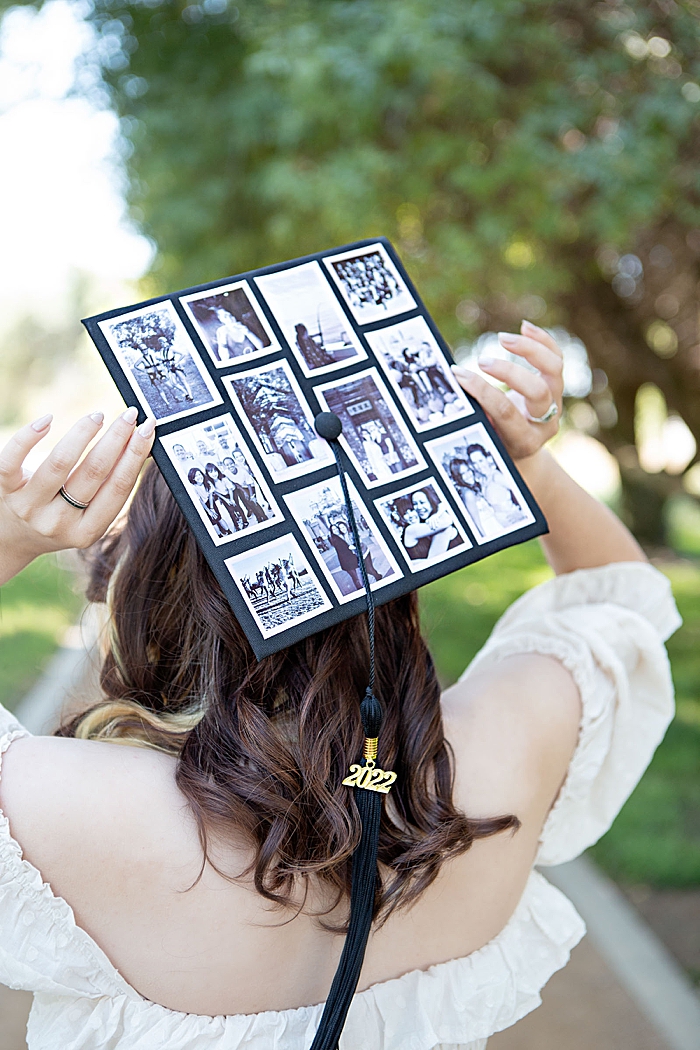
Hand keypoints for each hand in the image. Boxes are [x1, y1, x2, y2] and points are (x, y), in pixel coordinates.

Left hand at [0, 407, 155, 584]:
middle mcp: (58, 522)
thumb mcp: (86, 516)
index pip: (118, 488)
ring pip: (59, 463)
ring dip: (82, 433)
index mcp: (87, 531)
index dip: (135, 455)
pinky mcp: (4, 488)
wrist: (11, 537)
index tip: (147, 430)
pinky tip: (48, 419)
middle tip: (129, 415)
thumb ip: (108, 488)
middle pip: (93, 473)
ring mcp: (29, 506)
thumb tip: (139, 448)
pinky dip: (30, 435)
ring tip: (97, 416)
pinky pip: (13, 459)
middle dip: (116, 439)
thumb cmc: (57, 517)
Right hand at [451, 320, 563, 461]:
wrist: (522, 448)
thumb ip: (475, 414)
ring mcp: (556, 402)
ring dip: (529, 349)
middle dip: (508, 371)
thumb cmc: (495, 441)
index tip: (458, 375)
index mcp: (525, 440)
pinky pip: (556, 358)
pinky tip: (523, 326)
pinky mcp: (557, 386)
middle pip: (537, 390)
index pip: (506, 412)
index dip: (482, 391)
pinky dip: (542, 340)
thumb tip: (454, 385)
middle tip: (481, 361)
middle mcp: (546, 422)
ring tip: (502, 338)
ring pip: (554, 369)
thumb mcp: (485, 437)